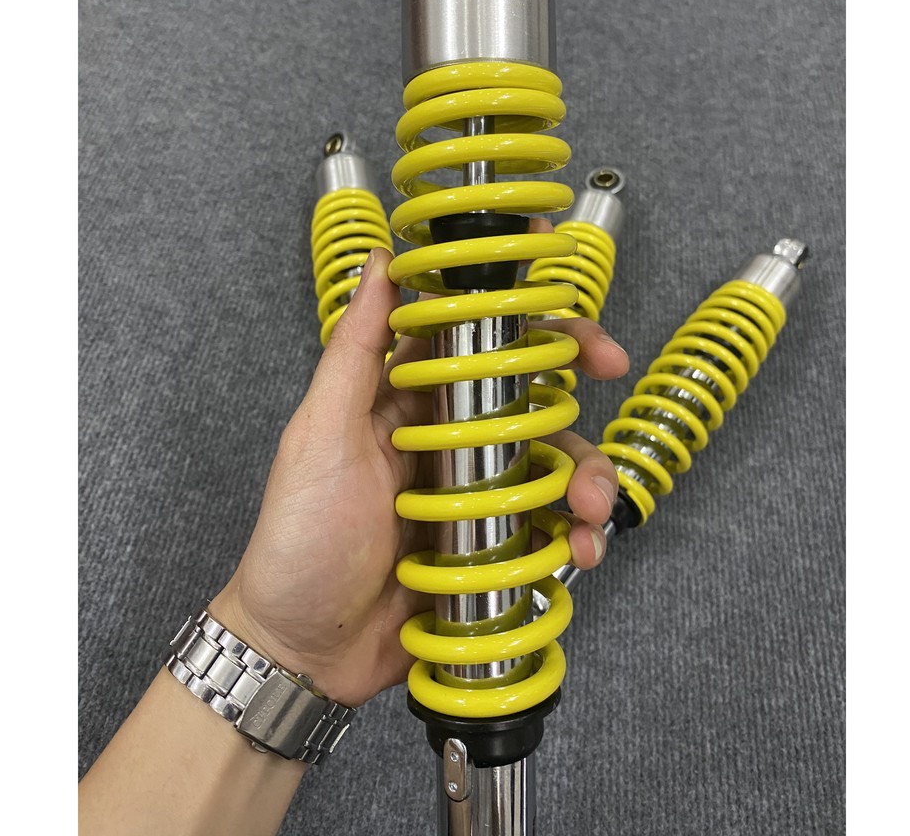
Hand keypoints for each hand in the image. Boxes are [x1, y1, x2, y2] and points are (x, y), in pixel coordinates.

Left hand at [211, 244, 629, 705]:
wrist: (304, 648)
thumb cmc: (298, 538)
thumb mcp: (321, 436)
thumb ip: (355, 352)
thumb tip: (380, 262)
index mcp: (406, 402)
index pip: (475, 342)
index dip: (527, 321)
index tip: (569, 315)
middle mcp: (446, 440)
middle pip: (528, 399)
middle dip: (574, 389)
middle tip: (611, 374)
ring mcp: (473, 494)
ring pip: (550, 463)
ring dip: (586, 474)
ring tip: (590, 507)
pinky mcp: (492, 545)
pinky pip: (549, 526)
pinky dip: (577, 533)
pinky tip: (581, 548)